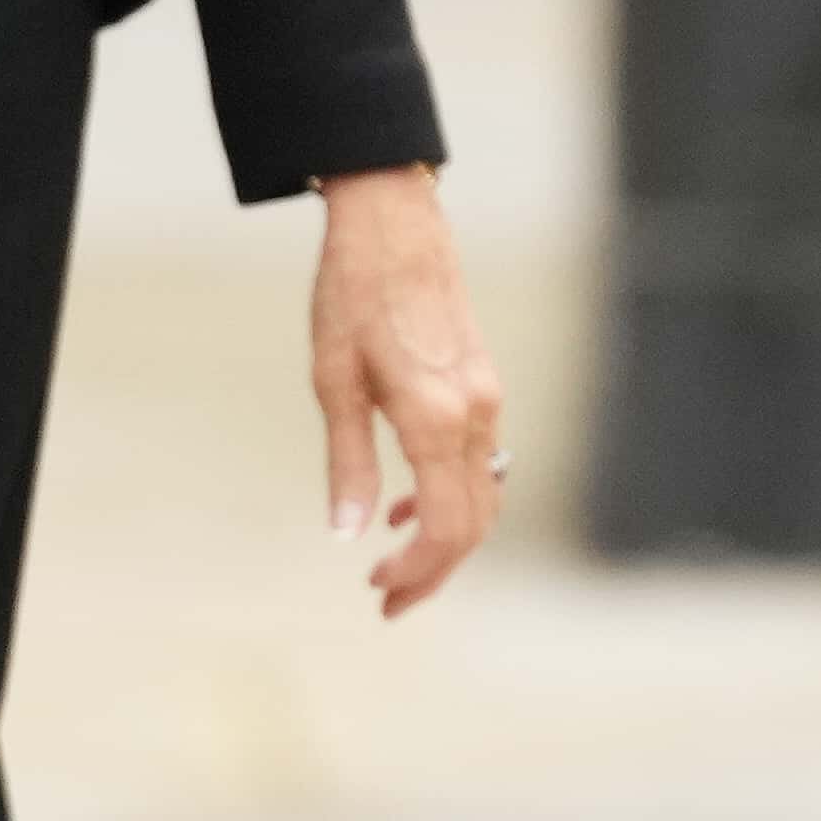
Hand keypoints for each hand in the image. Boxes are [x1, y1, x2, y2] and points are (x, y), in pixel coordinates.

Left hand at [310, 165, 503, 617]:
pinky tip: (407, 499)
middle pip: (474, 523)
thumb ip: (348, 462)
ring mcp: (487, 396)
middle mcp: (475, 413)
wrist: (393, 223)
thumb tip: (348, 533)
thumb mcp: (334, 381)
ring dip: (447, 537)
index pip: (443, 526)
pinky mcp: (484, 381)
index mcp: (436, 417)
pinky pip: (483, 460)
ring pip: (485, 494)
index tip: (378, 590)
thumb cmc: (353, 293)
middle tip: (386, 597)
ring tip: (395, 558)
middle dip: (435, 570)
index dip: (417, 572)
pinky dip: (455, 496)